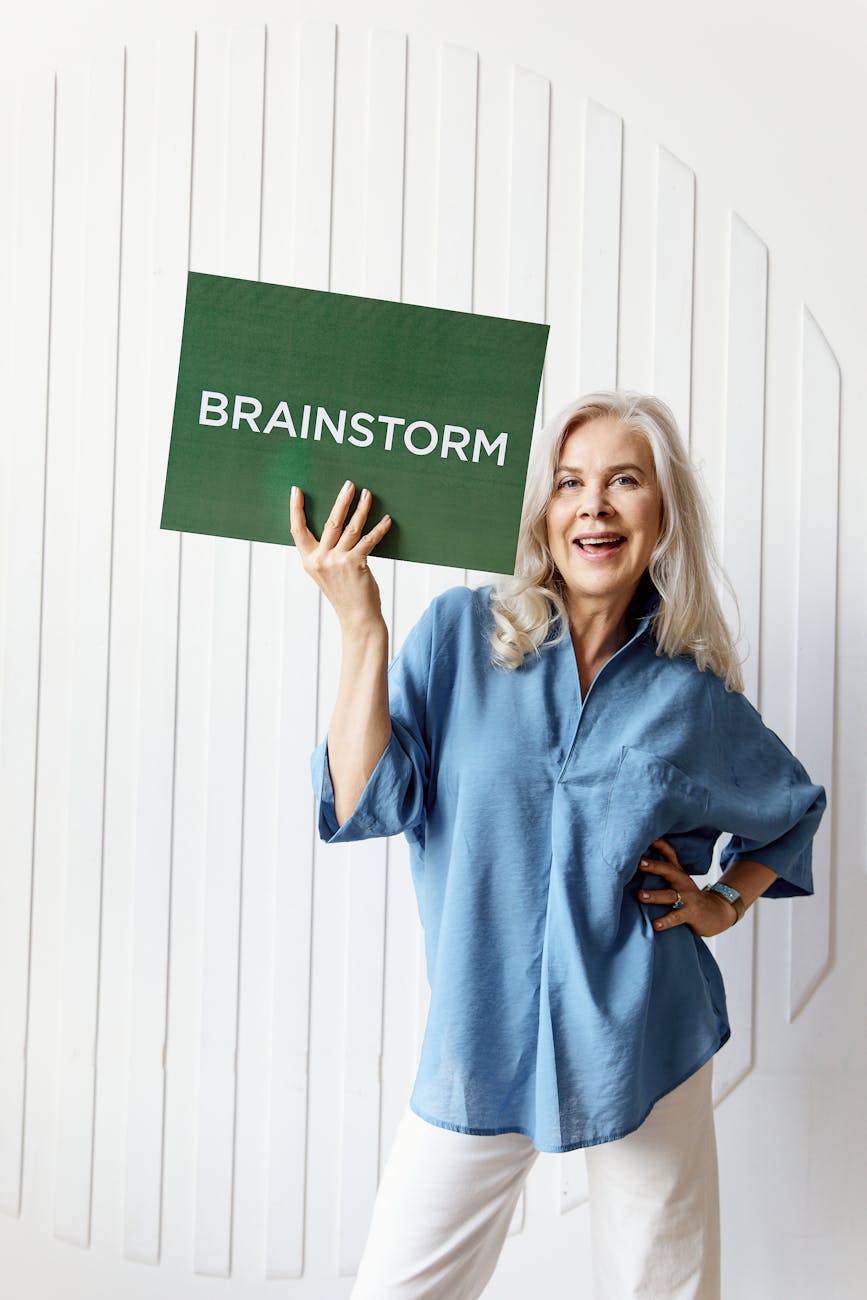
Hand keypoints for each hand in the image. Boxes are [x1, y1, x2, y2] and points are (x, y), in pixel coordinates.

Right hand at [289, 481, 392, 631]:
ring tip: (368, 495)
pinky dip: (379, 529)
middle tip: (349, 484)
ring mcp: (338, 561)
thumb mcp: (326, 573)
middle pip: (330, 522)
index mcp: (309, 561)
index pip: (297, 530)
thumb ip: (325, 553)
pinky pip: (368, 540)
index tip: (296, 490)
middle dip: (341, 500)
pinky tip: (387, 520)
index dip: (295, 509)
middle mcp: (321, 559)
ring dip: (361, 509)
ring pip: (350, 527)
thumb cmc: (344, 594)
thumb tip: (336, 526)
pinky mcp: (356, 564)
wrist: (357, 617)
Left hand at [636, 838, 737, 937]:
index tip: (647, 837)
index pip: (670, 854)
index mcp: (678, 873)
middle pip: (669, 871)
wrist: (717, 912)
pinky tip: (655, 924)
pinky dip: (665, 921)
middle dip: (654, 866)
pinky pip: (676, 917)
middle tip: (639, 863)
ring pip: (670, 895)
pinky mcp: (691, 913)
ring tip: (640, 895)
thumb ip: (663, 871)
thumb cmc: (690, 896)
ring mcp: (688, 897)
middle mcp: (682, 882)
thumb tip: (636, 861)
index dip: (659, 844)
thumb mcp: (679, 881)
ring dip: (654, 895)